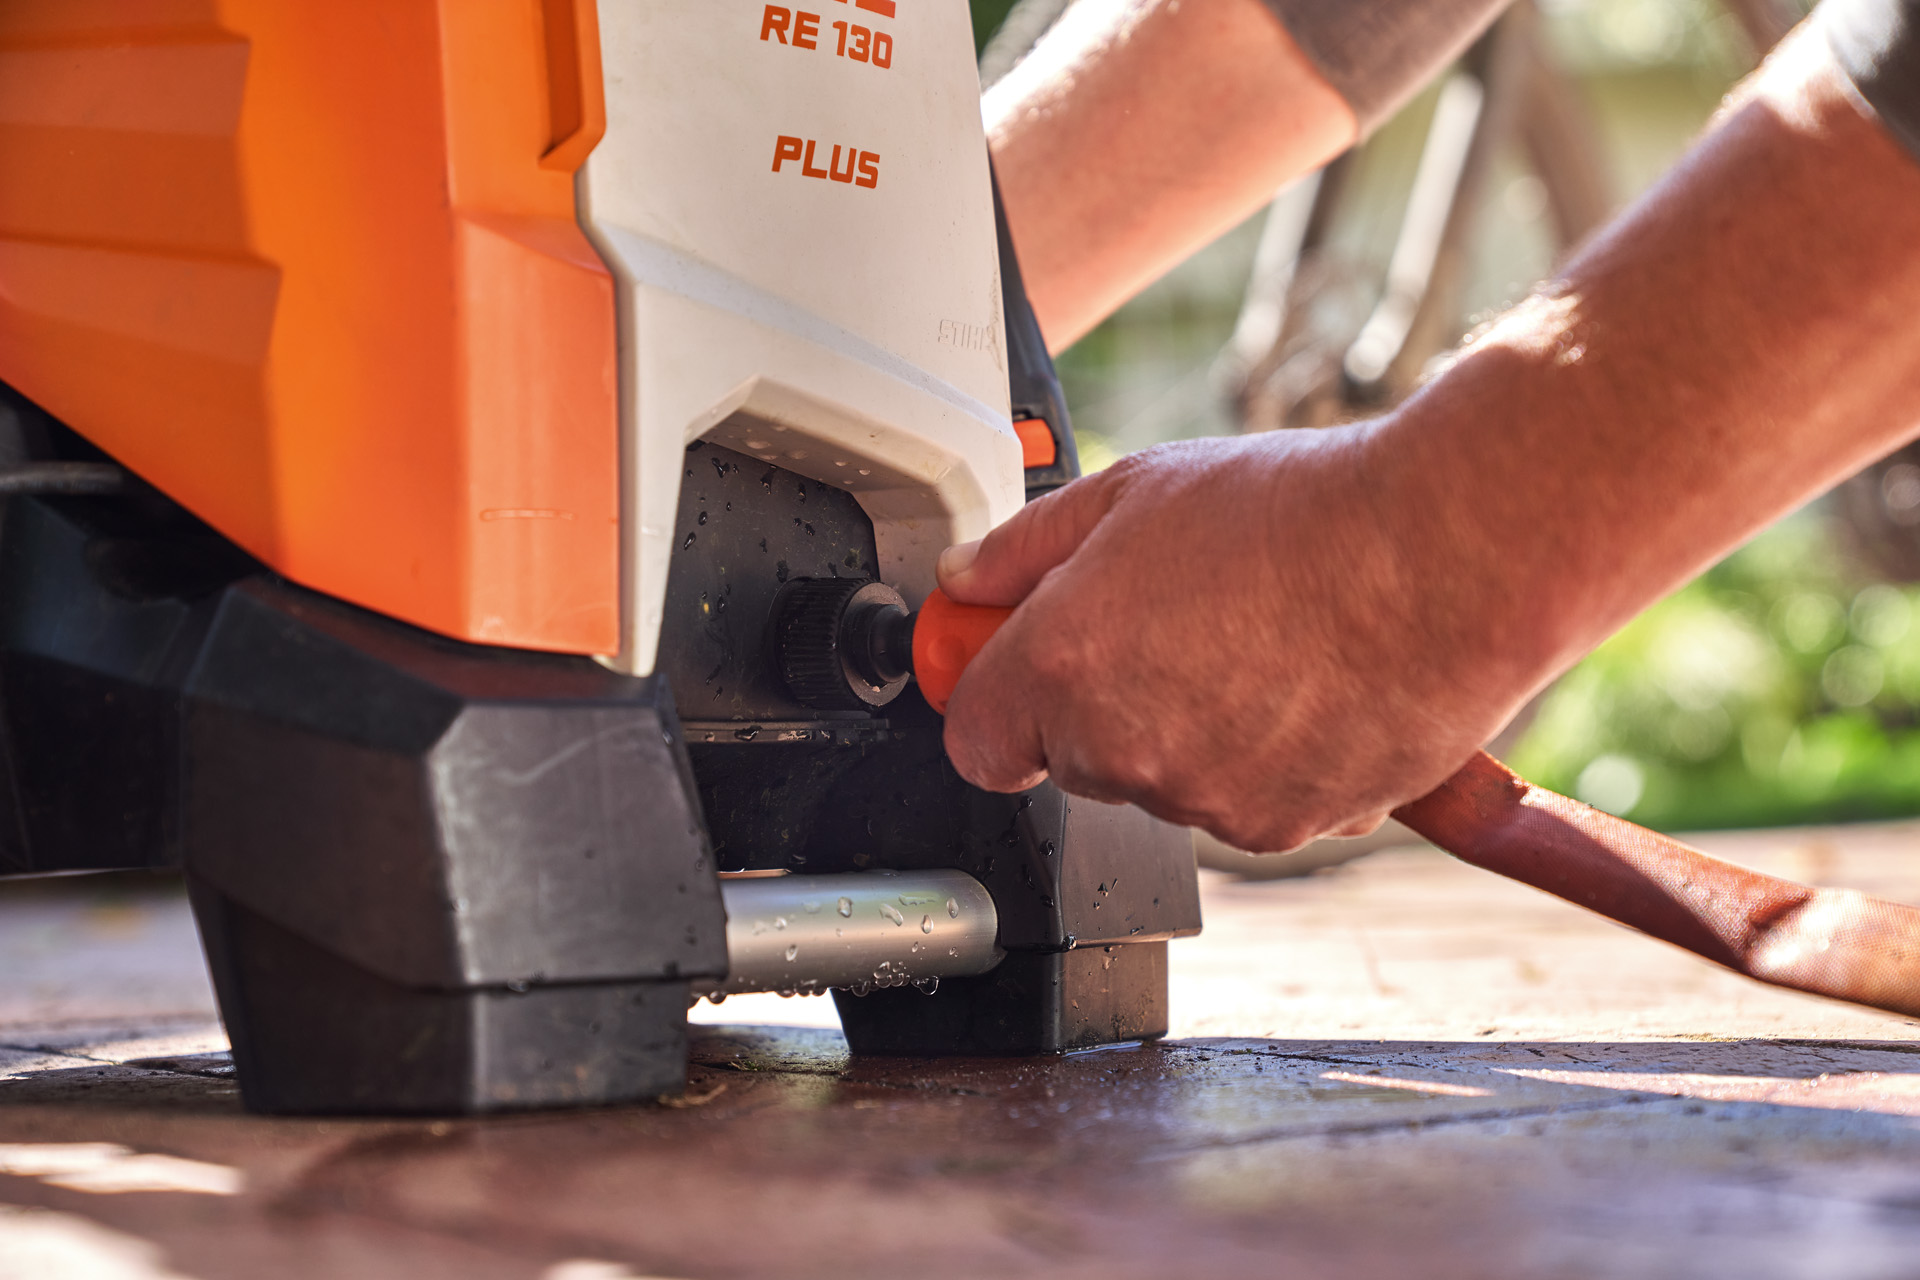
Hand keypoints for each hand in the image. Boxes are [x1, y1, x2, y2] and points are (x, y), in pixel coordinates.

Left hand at [935, 426, 1535, 851]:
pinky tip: (1308, 684)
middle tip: (1177, 621)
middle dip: (1107, 702)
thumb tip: (967, 580)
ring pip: (1168, 781)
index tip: (1021, 668)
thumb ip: (1025, 548)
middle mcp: (1123, 753)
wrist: (1445, 557)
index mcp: (1062, 668)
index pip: (976, 742)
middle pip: (1077, 759)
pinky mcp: (1285, 827)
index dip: (999, 700)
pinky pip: (1250, 801)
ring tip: (1261, 640)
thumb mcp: (1134, 491)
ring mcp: (1205, 801)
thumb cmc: (1298, 513)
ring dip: (1194, 730)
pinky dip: (1268, 759)